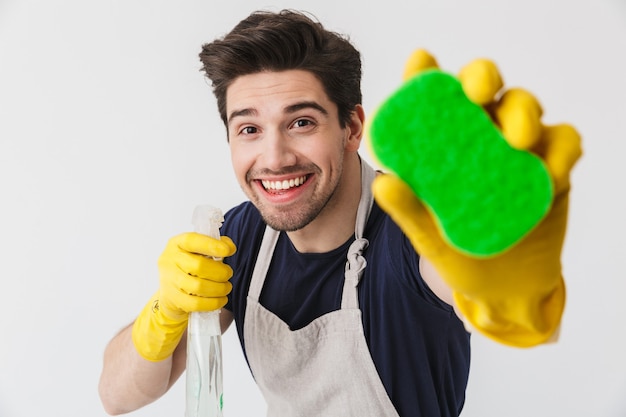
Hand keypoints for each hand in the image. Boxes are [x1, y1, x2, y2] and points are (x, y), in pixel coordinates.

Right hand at [132, 233, 235, 360]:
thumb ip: (213, 251)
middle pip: (200, 266)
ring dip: (219, 289)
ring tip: (226, 289)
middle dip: (221, 273)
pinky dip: (213, 303)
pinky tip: (220, 301)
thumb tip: (229, 246)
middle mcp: (168, 261)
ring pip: (199, 285)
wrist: (166, 304)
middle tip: (228, 276)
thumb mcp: (198, 259)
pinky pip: (196, 303)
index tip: (229, 250)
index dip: (212, 244)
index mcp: (176, 244)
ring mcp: (167, 281)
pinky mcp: (171, 301)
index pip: (193, 239)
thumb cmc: (189, 277)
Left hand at [370, 49, 581, 346]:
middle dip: (481, 77)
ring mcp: (519, 149)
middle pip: (484, 87)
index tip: (419, 63)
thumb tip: (384, 183)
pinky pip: (564, 143)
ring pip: (524, 106)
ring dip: (522, 113)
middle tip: (476, 92)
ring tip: (516, 139)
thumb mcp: (429, 234)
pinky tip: (551, 170)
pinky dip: (562, 149)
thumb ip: (409, 210)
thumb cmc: (457, 251)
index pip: (434, 99)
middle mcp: (480, 136)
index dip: (426, 75)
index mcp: (444, 143)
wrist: (498, 287)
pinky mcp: (552, 167)